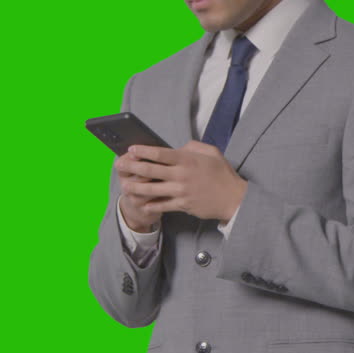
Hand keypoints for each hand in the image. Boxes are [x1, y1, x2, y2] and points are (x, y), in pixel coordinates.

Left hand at [116, 141, 248, 223]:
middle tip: (119, 165)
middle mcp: (181, 175)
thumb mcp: (211, 152)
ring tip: (125, 186)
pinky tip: (141, 203)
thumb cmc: (222, 174)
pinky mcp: (183, 205)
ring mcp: (181, 191)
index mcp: (187, 160)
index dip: (143, 151)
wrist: (234, 198)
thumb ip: (193, 146)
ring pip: (152, 190)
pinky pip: (162, 205)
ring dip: (135, 188)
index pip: (159, 153)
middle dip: (132, 167)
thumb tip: (177, 147)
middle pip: (150, 170)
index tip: (131, 149)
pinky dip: (150, 205)